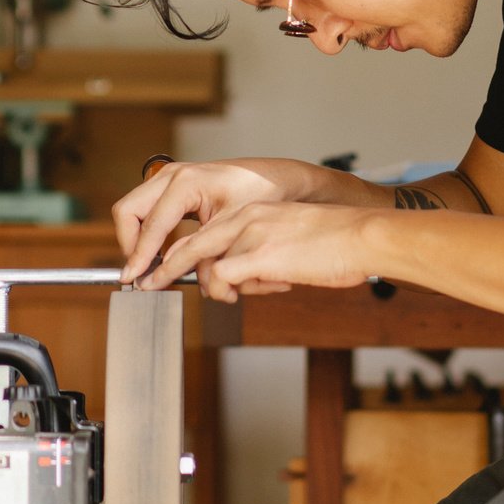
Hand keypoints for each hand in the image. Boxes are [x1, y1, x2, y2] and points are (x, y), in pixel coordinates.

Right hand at [115, 158, 312, 280]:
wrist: (273, 177)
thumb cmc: (260, 195)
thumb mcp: (231, 228)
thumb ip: (200, 252)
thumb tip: (176, 277)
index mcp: (187, 182)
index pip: (151, 224)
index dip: (140, 256)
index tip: (134, 279)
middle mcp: (172, 175)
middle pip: (127, 210)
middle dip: (130, 244)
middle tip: (140, 272)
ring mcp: (169, 176)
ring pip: (132, 209)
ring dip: (136, 238)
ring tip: (149, 266)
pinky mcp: (171, 184)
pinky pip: (145, 208)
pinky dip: (145, 231)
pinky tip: (159, 252)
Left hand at [134, 201, 382, 302]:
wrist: (362, 236)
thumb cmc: (336, 243)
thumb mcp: (290, 240)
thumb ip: (261, 254)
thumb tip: (244, 279)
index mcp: (251, 212)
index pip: (200, 233)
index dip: (175, 256)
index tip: (159, 272)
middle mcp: (244, 218)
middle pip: (188, 246)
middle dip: (162, 271)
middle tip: (141, 286)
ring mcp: (249, 235)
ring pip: (208, 269)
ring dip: (220, 289)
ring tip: (253, 289)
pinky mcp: (258, 254)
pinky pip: (225, 280)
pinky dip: (236, 292)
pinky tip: (274, 285)